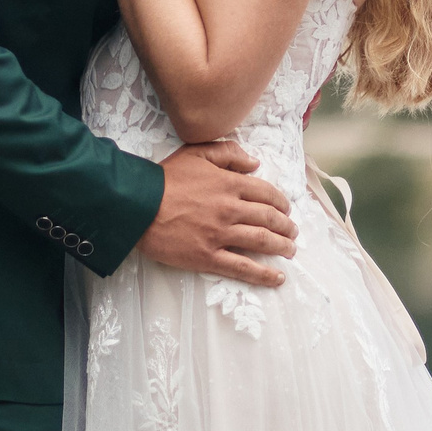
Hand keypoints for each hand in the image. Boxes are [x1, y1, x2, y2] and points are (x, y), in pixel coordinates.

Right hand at [138, 141, 296, 287]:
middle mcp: (230, 209)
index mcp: (229, 184)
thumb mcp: (196, 153)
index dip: (281, 202)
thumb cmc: (165, 178)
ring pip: (262, 242)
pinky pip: (242, 268)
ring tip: (291, 250)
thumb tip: (254, 163)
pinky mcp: (208, 257)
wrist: (139, 205)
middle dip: (286, 226)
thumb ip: (227, 153)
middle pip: (269, 219)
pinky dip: (264, 274)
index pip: (266, 193)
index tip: (286, 209)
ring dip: (282, 247)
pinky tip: (278, 277)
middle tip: (292, 232)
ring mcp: (221, 235)